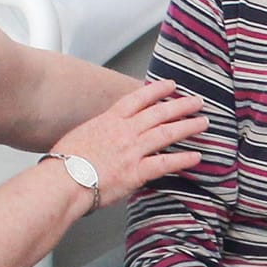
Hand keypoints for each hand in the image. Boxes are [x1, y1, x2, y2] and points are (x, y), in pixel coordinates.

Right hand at [48, 81, 206, 206]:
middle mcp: (124, 131)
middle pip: (159, 112)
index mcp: (109, 120)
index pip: (138, 99)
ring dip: (188, 126)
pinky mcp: (137, 172)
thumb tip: (104, 137)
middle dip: (181, 104)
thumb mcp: (80, 136)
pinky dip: (183, 159)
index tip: (170, 85)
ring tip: (203, 122)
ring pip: (167, 133)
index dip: (157, 90)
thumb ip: (99, 133)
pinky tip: (196, 156)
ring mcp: (132, 150)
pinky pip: (166, 163)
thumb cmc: (64, 163)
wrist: (62, 181)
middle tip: (197, 101)